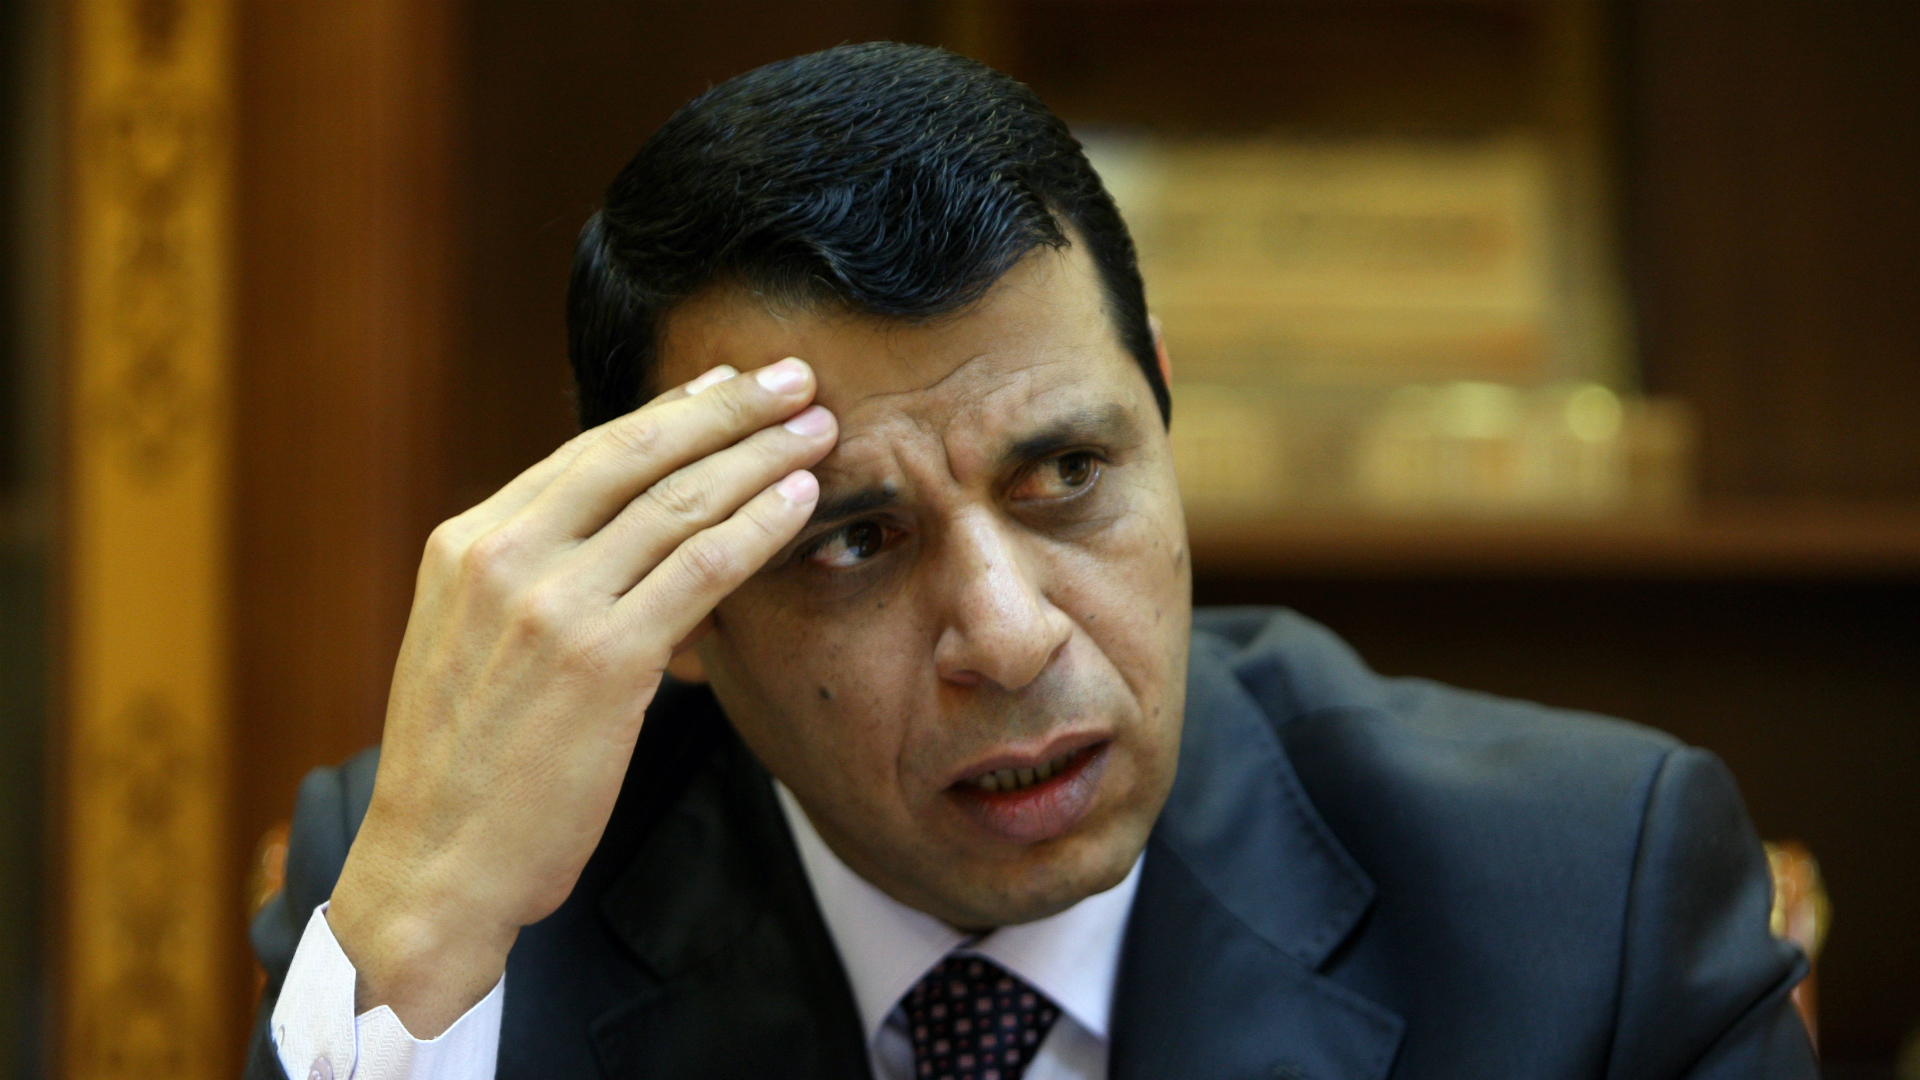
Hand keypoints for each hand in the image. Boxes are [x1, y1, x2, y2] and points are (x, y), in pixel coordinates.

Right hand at [326, 358, 834, 1035]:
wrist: (437, 866)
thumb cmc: (469, 769)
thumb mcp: (480, 646)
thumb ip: (539, 581)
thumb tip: (631, 539)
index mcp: (466, 544)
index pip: (586, 454)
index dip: (669, 413)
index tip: (729, 386)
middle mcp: (502, 556)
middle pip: (636, 454)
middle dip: (727, 408)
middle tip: (793, 377)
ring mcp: (550, 604)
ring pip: (677, 502)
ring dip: (759, 457)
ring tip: (817, 428)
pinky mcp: (602, 659)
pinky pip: (699, 569)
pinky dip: (758, 527)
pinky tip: (801, 501)